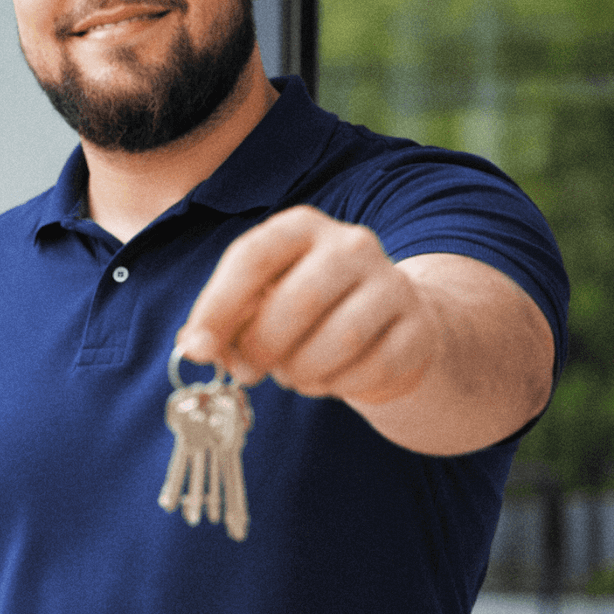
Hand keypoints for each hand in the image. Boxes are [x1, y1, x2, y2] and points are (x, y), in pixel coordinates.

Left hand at [177, 206, 436, 404]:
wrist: (388, 324)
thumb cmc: (306, 313)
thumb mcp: (259, 305)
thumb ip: (222, 323)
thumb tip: (194, 346)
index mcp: (300, 228)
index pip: (253, 256)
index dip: (219, 305)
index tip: (197, 348)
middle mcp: (351, 244)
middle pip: (298, 300)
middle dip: (263, 347)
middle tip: (249, 371)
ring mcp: (391, 283)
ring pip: (339, 338)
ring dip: (303, 371)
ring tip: (293, 373)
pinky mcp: (418, 327)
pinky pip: (374, 367)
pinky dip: (341, 385)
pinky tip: (331, 378)